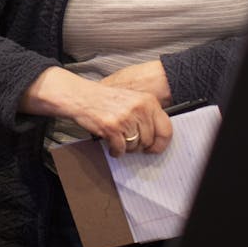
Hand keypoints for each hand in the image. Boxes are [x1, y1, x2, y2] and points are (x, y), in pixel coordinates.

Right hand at [23, 66, 170, 156]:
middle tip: (128, 141)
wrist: (81, 96)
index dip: (161, 144)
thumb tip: (159, 139)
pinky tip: (111, 144)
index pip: (166, 129)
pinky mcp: (112, 127)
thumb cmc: (105, 100)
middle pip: (149, 141)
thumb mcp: (132, 100)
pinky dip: (115, 151)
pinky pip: (121, 149)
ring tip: (117, 139)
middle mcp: (140, 108)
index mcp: (148, 101)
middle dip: (139, 146)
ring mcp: (126, 117)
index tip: (154, 148)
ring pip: (135, 146)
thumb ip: (147, 115)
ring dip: (126, 147)